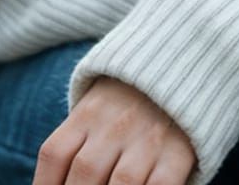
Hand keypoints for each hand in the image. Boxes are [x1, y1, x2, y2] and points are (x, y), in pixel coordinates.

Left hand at [33, 74, 196, 184]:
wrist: (184, 66)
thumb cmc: (131, 101)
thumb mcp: (98, 108)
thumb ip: (79, 140)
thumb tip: (54, 180)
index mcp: (89, 111)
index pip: (54, 155)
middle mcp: (115, 123)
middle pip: (84, 173)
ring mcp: (148, 137)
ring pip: (121, 183)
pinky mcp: (178, 151)